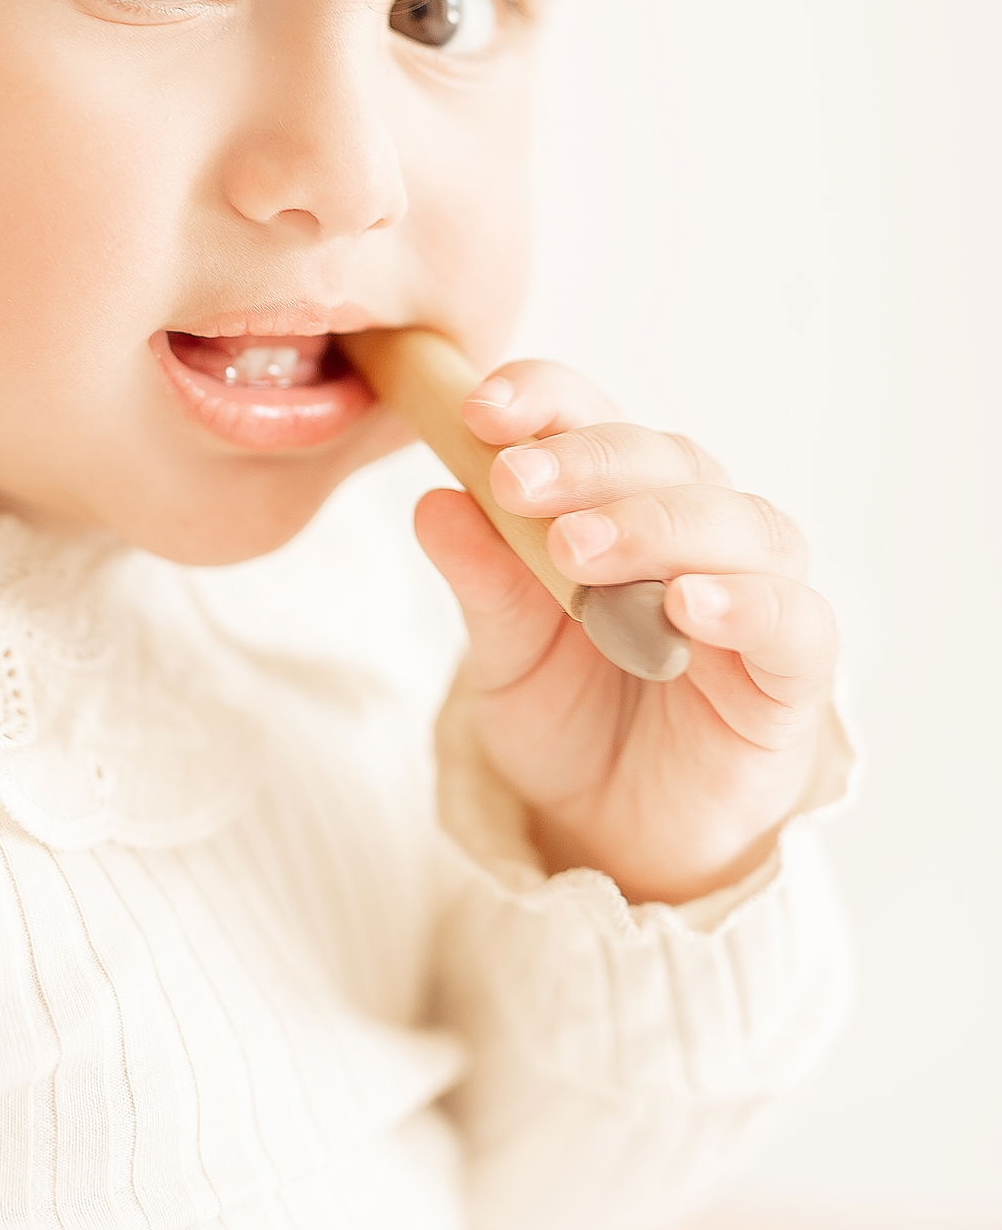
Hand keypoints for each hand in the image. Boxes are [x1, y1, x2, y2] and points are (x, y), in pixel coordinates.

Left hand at [413, 358, 839, 905]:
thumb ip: (483, 580)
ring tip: (578, 551)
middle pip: (660, 457)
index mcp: (615, 495)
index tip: (481, 410)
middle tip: (517, 484)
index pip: (590, 413)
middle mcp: (693, 524)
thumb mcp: (504, 651)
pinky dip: (748, 604)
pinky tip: (689, 606)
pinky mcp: (792, 670)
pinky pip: (794, 621)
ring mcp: (753, 589)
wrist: (616, 832)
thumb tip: (434, 502)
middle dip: (586, 462)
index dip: (543, 397)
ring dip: (653, 524)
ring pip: (734, 522)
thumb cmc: (570, 714)